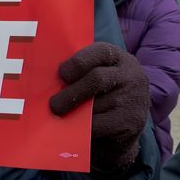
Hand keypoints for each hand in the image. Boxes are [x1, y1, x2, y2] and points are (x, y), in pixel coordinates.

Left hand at [49, 42, 148, 172]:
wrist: (123, 127)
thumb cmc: (98, 94)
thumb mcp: (91, 76)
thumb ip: (76, 72)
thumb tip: (44, 77)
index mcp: (117, 58)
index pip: (99, 52)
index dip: (78, 62)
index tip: (61, 74)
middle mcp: (132, 75)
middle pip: (97, 79)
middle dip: (71, 93)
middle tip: (53, 105)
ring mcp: (135, 99)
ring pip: (97, 105)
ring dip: (75, 112)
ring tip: (61, 116)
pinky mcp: (133, 122)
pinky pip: (100, 124)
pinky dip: (83, 127)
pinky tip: (74, 127)